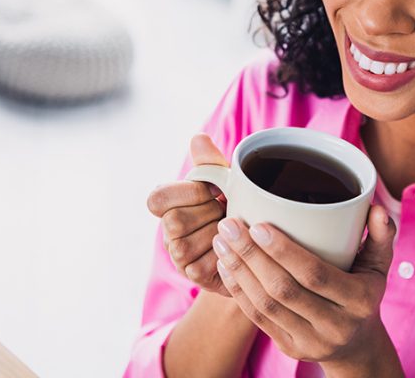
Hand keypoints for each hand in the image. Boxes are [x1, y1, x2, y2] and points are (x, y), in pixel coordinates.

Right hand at [146, 133, 230, 296]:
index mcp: (172, 202)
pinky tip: (235, 247)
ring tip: (233, 229)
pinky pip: (200, 268)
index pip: (157, 198)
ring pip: (184, 247)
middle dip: (207, 215)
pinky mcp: (193, 275)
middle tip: (228, 211)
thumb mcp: (228, 181)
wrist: (258, 242)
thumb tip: (198, 138)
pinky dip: (223, 256)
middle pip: (173, 223)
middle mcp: (169, 230)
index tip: (215, 190)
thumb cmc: (238, 204)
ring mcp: (179, 255)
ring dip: (215, 236)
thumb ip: (211, 163)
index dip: (188, 193)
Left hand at [211, 206, 403, 372]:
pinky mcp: (290, 349)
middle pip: (283, 289)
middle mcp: (335, 325)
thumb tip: (376, 209)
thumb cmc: (365, 293)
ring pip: (266, 305)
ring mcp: (310, 341)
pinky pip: (258, 319)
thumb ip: (381, 236)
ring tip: (221, 242)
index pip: (315, 274)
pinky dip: (238, 291)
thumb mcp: (379, 267)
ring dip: (239, 271)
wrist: (358, 347)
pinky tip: (225, 267)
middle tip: (229, 226)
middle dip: (250, 255)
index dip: (284, 251)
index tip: (258, 225)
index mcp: (359, 300)